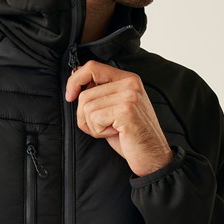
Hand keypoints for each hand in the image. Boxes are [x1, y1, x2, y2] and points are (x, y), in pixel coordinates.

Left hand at [65, 60, 172, 175]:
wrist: (152, 156)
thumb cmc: (131, 135)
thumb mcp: (114, 108)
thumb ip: (100, 93)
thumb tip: (76, 84)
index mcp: (128, 79)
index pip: (92, 67)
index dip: (75, 80)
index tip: (70, 96)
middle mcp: (130, 83)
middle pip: (85, 94)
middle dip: (85, 116)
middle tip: (103, 126)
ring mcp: (129, 95)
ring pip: (87, 107)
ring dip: (93, 125)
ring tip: (112, 129)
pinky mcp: (126, 110)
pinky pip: (94, 118)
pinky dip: (99, 131)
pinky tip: (116, 133)